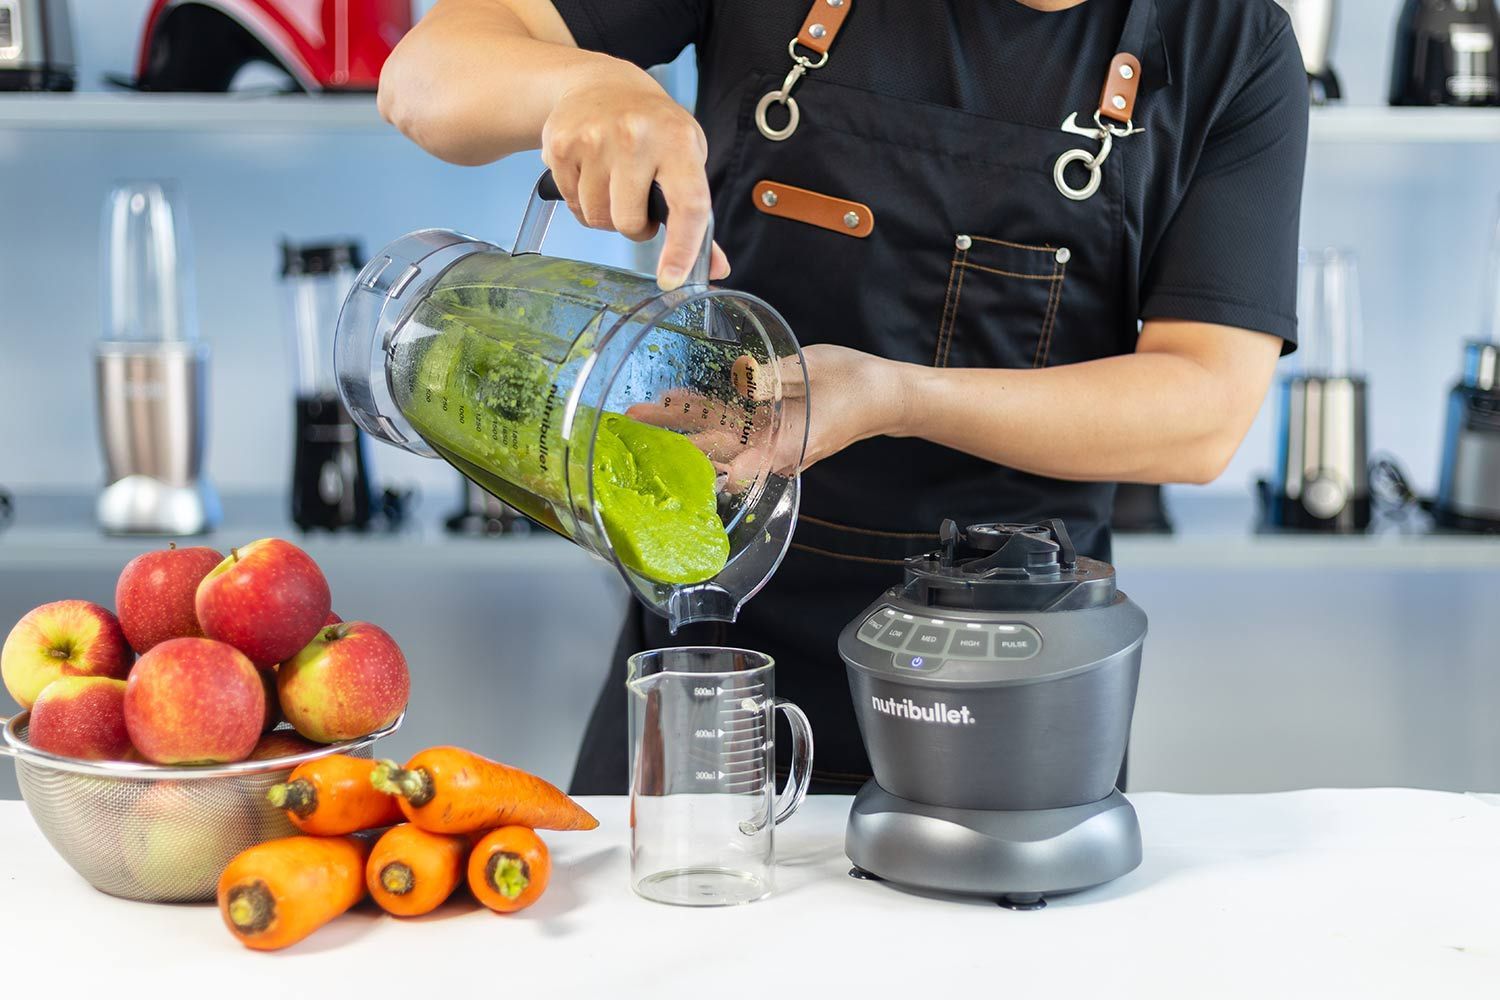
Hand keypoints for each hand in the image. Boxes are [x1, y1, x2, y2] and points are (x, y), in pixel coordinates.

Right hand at [541, 65, 730, 289]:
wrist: (602, 84)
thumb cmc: (653, 126)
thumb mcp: (686, 157)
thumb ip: (698, 215)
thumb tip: (717, 268)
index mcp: (677, 141)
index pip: (688, 205)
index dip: (683, 248)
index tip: (673, 278)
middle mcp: (636, 136)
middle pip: (628, 222)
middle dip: (633, 225)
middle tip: (637, 199)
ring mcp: (594, 138)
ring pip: (596, 217)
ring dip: (605, 212)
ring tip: (613, 181)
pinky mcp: (561, 145)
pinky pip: (570, 202)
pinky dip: (580, 198)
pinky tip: (590, 171)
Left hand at [625, 344, 908, 485]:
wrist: (884, 395)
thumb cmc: (856, 386)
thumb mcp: (813, 371)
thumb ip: (774, 377)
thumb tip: (743, 377)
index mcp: (783, 447)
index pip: (728, 462)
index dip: (692, 455)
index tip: (661, 448)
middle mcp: (772, 451)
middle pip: (713, 446)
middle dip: (674, 434)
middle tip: (633, 422)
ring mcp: (770, 440)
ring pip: (719, 433)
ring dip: (684, 421)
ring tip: (645, 410)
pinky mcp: (771, 426)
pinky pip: (734, 421)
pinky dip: (707, 409)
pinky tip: (681, 397)